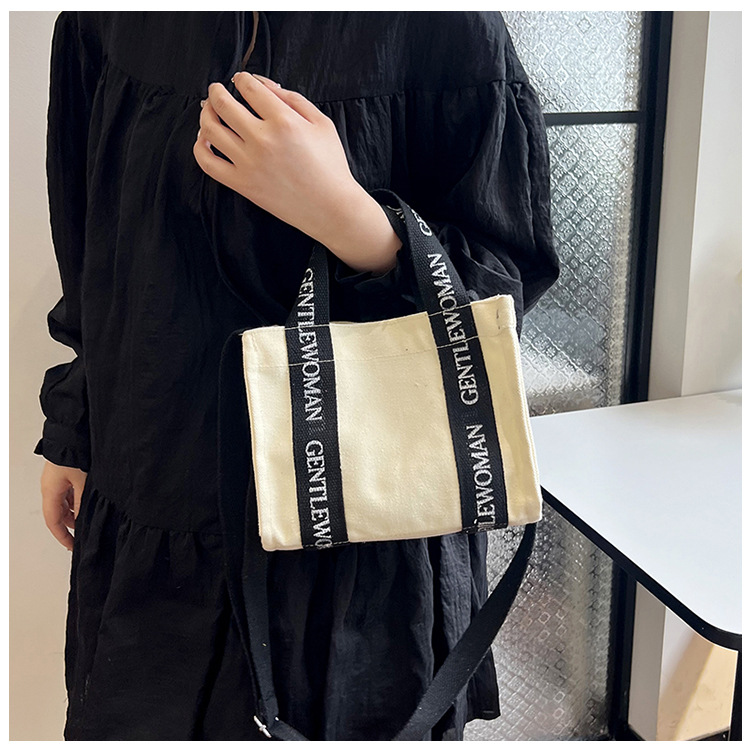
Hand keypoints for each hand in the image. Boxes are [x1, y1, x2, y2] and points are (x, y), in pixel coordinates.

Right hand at [40, 460, 87, 550]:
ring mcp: (56, 481)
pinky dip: (76, 501)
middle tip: (84, 534)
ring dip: (74, 512)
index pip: (53, 522)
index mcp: (50, 492)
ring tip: (89, 519)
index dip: (63, 537)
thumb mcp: (82, 481)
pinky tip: (87, 502)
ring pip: (63, 503)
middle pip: (58, 514)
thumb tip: (83, 519)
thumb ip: (82, 501)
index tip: (72, 547)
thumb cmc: (73, 454)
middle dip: (70, 525)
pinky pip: (67, 493)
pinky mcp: (63, 474)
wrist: (71, 433)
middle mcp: (50, 488)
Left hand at [193, 71, 363, 249]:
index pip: (249, 87)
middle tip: (216, 90)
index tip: (240, 80)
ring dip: (205, 114)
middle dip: (216, 91)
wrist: (330, 207)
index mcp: (284, 121)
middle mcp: (263, 140)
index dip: (241, 78)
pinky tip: (205, 140)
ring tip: (209, 111)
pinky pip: (208, 163)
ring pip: (210, 129)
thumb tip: (264, 85)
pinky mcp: (242, 184)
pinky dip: (200, 147)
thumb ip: (293, 99)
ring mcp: (249, 163)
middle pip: (223, 104)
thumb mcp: (322, 123)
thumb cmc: (330, 166)